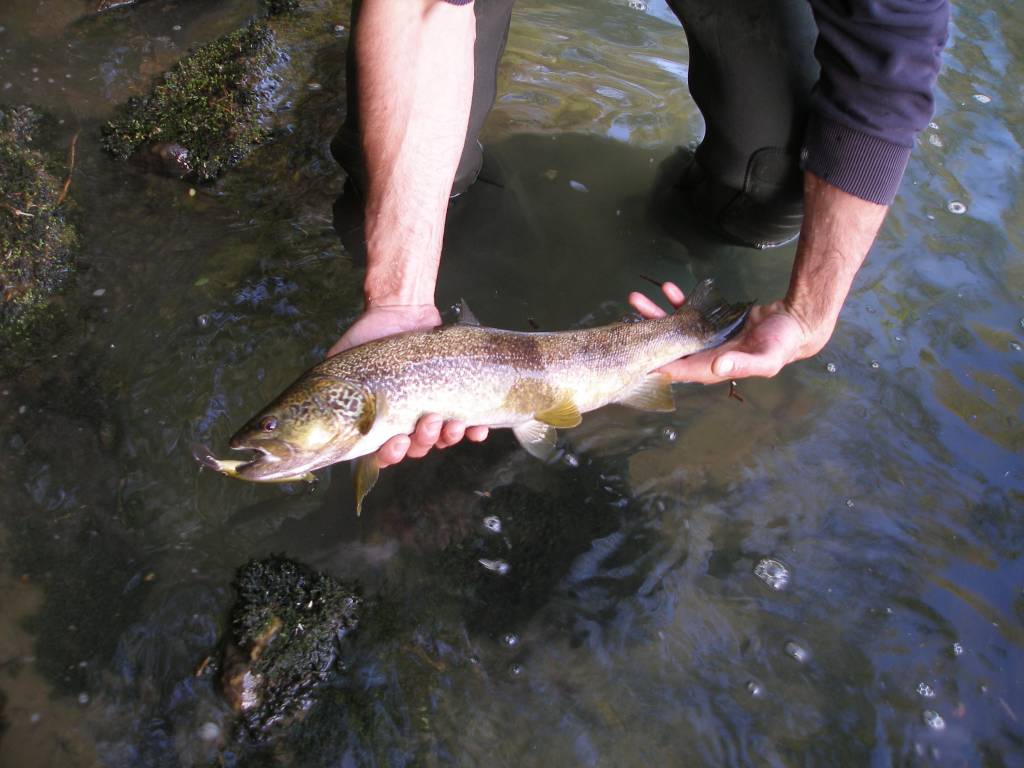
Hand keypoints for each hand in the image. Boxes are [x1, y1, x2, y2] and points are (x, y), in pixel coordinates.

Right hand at [328, 303, 488, 467]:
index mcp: (380, 421)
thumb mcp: (341, 364)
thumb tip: (309, 415)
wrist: (400, 310)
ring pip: (442, 439)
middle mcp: (406, 421)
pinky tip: (478, 429)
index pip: (384, 454)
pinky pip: (468, 423)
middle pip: (417, 449)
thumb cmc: (368, 338)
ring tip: (453, 424)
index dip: (392, 456)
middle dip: (424, 441)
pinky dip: (475, 431)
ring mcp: (432, 410)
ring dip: (448, 437)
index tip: (397, 443)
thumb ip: (327, 391)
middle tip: (428, 422)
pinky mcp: (456, 397)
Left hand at [628, 281, 826, 384]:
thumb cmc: (782, 344)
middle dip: (646, 331)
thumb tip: (717, 368)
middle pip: (667, 346)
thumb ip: (741, 364)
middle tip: (628, 314)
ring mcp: (706, 337)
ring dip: (656, 313)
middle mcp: (704, 355)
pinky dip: (679, 301)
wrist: (796, 324)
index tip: (633, 356)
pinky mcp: (711, 320)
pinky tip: (669, 289)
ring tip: (636, 298)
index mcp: (712, 368)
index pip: (677, 368)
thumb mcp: (766, 358)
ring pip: (673, 326)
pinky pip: (689, 311)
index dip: (655, 363)